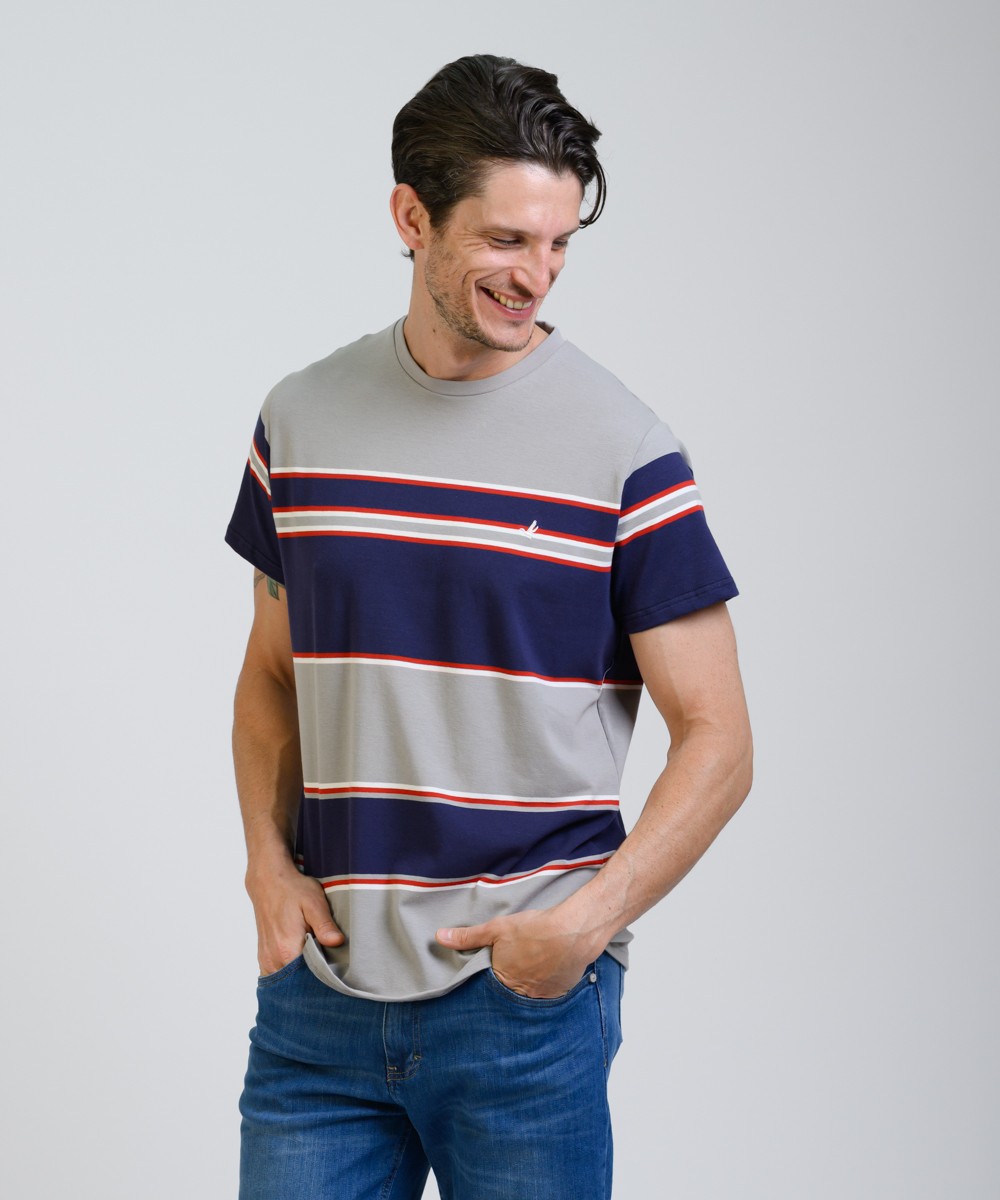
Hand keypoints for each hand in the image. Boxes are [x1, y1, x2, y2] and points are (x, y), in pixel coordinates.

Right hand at [246, 857, 343, 974]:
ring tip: (318, 973)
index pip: (309, 979)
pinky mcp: (264, 956)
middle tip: (331, 976)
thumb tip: (337, 942)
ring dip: (301, 980)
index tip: (338, 976)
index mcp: (287, 949)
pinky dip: (289, 977)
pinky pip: (277, 976)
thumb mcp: (313, 902)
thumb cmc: (292, 889)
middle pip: (297, 984)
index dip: (325, 979)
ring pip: (287, 982)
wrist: (268, 881)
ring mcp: (267, 959)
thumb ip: (324, 925)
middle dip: (314, 983)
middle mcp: (274, 959)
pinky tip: (302, 970)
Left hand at [436, 908, 599, 998]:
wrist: (573, 932)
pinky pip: (547, 994)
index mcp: (502, 981)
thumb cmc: (534, 930)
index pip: (489, 987)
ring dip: (527, 985)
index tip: (494, 969)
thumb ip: (468, 936)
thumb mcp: (497, 929)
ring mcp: (541, 997)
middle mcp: (520, 995)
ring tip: (531, 969)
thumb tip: (439, 937)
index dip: (490, 978)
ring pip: (528, 995)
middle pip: (509, 993)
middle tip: (515, 967)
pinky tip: (547, 971)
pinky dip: (545, 985)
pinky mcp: (559, 993)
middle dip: (508, 984)